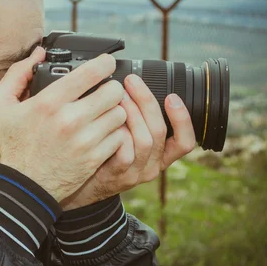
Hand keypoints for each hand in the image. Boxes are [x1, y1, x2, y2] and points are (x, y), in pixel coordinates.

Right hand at [0, 47, 126, 202]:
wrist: (22, 186)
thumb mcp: (0, 105)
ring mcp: (85, 141)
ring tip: (103, 113)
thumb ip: (17, 74)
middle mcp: (69, 120)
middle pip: (113, 91)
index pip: (91, 72)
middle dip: (111, 88)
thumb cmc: (12, 144)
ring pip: (120, 114)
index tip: (106, 63)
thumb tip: (38, 53)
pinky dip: (115, 134)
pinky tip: (103, 133)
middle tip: (105, 91)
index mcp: (49, 102)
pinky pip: (120, 137)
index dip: (105, 63)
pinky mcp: (94, 158)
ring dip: (114, 111)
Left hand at [60, 74, 195, 210]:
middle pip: (160, 132)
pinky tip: (107, 119)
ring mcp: (136, 173)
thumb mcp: (127, 140)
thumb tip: (133, 84)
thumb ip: (136, 120)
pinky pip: (124, 152)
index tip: (172, 96)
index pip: (184, 142)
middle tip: (132, 81)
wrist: (82, 184)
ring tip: (118, 95)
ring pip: (144, 141)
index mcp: (160, 156)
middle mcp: (152, 166)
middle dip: (147, 101)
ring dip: (132, 113)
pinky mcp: (118, 176)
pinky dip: (119, 133)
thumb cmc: (105, 155)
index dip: (183, 119)